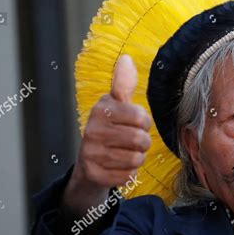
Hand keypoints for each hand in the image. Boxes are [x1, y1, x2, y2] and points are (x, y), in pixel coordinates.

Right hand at [64, 55, 151, 213]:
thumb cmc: (110, 128)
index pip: (141, 117)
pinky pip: (127, 176)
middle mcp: (92, 130)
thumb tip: (126, 58)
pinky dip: (129, 174)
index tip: (136, 124)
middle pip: (140, 139)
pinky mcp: (93, 174)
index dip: (145, 123)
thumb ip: (124, 85)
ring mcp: (90, 153)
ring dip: (137, 158)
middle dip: (143, 143)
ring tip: (125, 153)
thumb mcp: (116, 104)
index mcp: (101, 109)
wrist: (89, 162)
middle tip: (133, 142)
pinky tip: (118, 167)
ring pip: (135, 159)